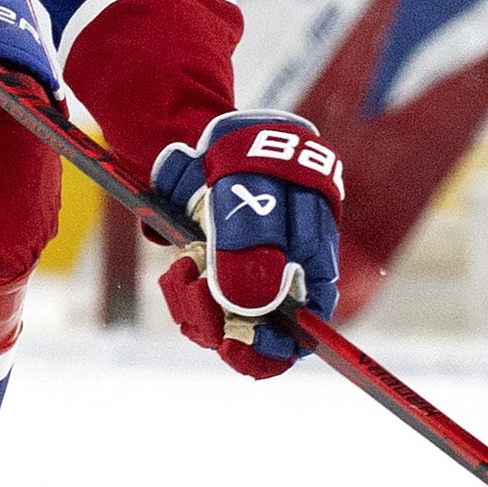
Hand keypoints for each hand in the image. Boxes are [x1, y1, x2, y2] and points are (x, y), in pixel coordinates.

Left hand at [152, 112, 343, 378]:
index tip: (232, 348)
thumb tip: (253, 311)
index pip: (303, 333)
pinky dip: (184, 291)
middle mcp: (281, 281)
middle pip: (256, 335)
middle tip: (191, 291)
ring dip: (195, 305)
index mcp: (309, 268)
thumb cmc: (247, 160)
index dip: (272, 352)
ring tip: (181, 269)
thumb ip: (253, 248)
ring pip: (222, 322)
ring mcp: (246, 278)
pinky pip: (200, 304)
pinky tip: (179, 264)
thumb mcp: (251, 196)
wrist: (212, 135)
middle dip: (218, 324)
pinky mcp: (215, 273)